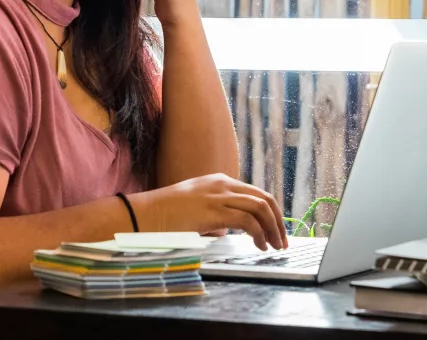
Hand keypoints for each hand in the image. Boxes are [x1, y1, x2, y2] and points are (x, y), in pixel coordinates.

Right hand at [130, 173, 288, 250]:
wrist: (145, 214)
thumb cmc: (165, 214)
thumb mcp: (195, 210)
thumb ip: (213, 216)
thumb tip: (225, 230)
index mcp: (219, 181)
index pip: (255, 193)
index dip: (270, 212)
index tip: (275, 230)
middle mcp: (222, 184)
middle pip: (263, 198)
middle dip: (277, 220)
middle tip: (281, 240)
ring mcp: (219, 196)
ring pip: (260, 207)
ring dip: (273, 228)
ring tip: (274, 245)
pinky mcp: (214, 211)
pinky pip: (248, 221)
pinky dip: (259, 234)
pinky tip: (259, 245)